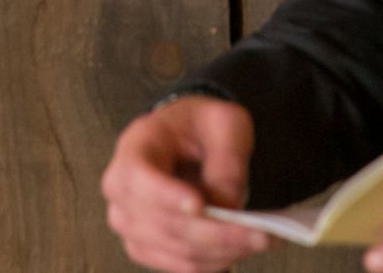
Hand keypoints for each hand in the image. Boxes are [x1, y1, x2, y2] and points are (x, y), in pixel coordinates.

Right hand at [102, 95, 278, 271]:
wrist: (186, 140)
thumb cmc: (201, 126)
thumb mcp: (224, 123)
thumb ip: (226, 159)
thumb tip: (227, 206)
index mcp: (135, 146)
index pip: (138, 177)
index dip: (166, 196)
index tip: (200, 205)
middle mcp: (121, 189)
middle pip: (161, 223)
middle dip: (215, 233)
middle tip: (260, 233)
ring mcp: (128, 222)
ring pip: (174, 249)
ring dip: (220, 251)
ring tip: (260, 240)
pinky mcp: (144, 246)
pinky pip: (179, 265)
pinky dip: (212, 262)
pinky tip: (240, 250)